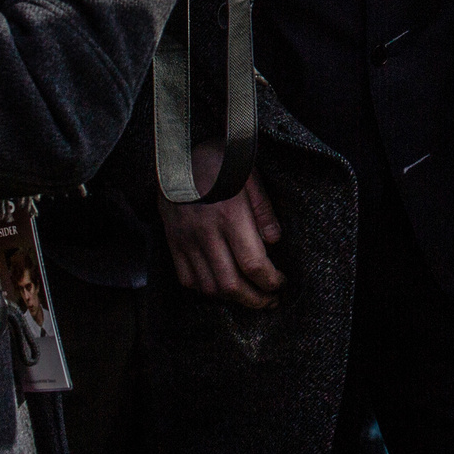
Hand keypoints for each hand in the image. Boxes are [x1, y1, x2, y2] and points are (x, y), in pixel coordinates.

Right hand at [159, 139, 284, 308]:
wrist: (177, 151)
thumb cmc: (220, 160)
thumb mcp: (249, 175)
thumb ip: (263, 210)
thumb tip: (274, 242)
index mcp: (229, 215)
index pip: (253, 263)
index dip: (270, 281)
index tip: (281, 283)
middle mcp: (205, 232)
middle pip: (230, 284)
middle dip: (254, 300)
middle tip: (270, 301)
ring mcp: (185, 239)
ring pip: (208, 286)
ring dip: (231, 299)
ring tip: (249, 297)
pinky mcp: (172, 241)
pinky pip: (186, 278)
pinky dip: (205, 290)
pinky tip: (221, 287)